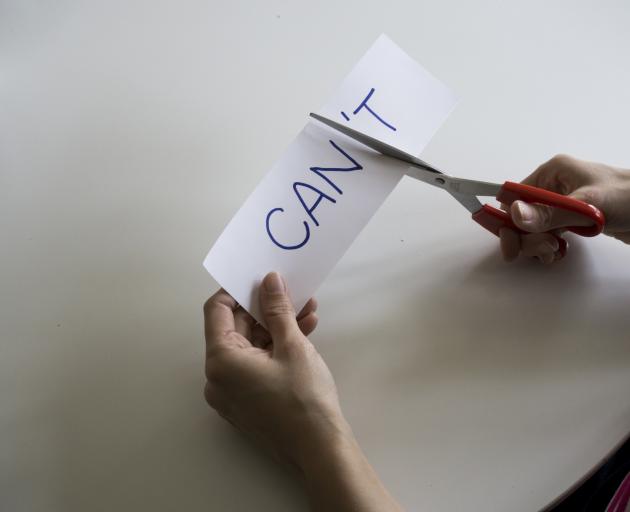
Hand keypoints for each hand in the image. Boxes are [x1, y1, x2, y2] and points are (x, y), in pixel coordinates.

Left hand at [203, 271, 344, 467]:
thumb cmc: (304, 398)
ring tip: (307, 311)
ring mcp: (232, 392)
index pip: (217, 310)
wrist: (319, 449)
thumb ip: (277, 309)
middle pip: (235, 328)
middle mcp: (218, 377)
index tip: (260, 279)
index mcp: (221, 361)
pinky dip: (275, 348)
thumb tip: (269, 281)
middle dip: (265, 308)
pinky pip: (255, 365)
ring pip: (250, 346)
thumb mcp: (292, 345)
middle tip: (292, 292)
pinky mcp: (247, 401)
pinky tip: (303, 333)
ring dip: (276, 327)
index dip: (238, 290)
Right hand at [499, 155, 629, 262]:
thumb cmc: (629, 198)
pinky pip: (546, 235)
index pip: (514, 196)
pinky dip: (548, 247)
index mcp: (552, 173)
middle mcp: (553, 186)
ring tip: (555, 251)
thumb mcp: (588, 206)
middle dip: (527, 237)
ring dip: (537, 245)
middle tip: (544, 249)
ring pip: (532, 229)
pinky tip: (559, 252)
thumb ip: (550, 212)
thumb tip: (514, 213)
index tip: (509, 244)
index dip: (507, 220)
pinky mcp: (571, 220)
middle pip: (520, 216)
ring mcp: (562, 204)